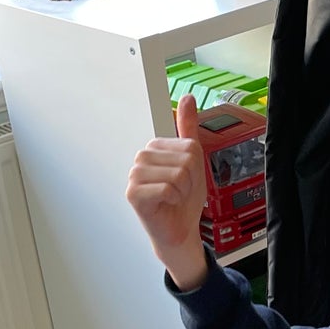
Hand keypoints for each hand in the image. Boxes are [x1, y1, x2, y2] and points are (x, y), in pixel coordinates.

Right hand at [126, 94, 209, 290]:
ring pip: (178, 174)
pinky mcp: (133, 193)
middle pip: (185, 160)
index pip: (190, 147)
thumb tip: (187, 98)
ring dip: (182, 192)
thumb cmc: (183, 200)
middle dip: (190, 181)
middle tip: (180, 192)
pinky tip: (166, 205)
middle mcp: (142, 158)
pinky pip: (168, 189)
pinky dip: (174, 200)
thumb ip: (188, 129)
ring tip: (173, 199)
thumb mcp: (193, 161)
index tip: (186, 181)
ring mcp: (135, 175)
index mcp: (155, 148)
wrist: (179, 230)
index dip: (196, 168)